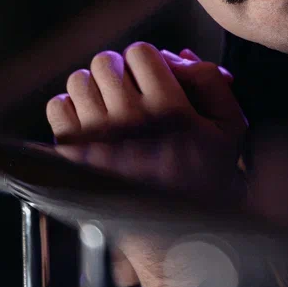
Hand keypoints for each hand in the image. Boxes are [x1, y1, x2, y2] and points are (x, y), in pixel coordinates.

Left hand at [46, 43, 247, 286]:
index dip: (147, 61)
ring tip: (109, 108)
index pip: (141, 51)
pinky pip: (57, 107)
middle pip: (106, 61)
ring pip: (78, 80)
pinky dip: (69, 109)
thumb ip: (212, 82)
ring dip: (93, 88)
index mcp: (171, 110)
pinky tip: (90, 124)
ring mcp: (98, 140)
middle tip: (131, 94)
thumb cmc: (206, 177)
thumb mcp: (230, 127)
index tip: (153, 81)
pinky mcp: (76, 158)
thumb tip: (178, 55)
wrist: (176, 235)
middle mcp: (131, 121)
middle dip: (119, 72)